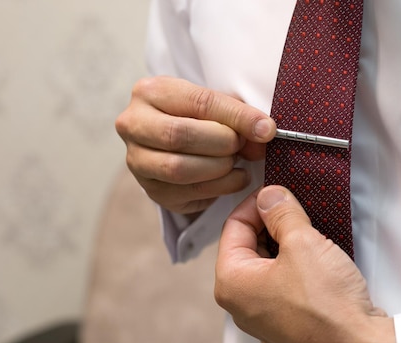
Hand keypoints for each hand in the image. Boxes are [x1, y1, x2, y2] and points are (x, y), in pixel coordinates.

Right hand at [115, 76, 276, 215]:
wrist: (176, 141)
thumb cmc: (199, 118)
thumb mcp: (215, 106)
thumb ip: (237, 116)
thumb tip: (264, 132)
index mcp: (150, 91)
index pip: (198, 102)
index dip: (237, 117)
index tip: (266, 129)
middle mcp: (133, 125)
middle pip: (180, 136)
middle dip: (222, 143)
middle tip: (242, 146)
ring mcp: (137, 160)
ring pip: (179, 169)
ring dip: (219, 168)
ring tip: (236, 162)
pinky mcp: (150, 190)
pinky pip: (186, 193)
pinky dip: (219, 188)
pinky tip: (233, 178)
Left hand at [215, 186, 399, 342]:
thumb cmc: (326, 301)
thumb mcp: (302, 242)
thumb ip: (281, 212)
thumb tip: (268, 196)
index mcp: (231, 283)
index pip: (234, 227)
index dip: (257, 203)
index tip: (279, 192)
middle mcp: (240, 306)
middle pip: (248, 248)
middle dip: (272, 226)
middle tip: (299, 211)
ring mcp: (263, 322)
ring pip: (267, 269)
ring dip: (286, 249)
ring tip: (310, 236)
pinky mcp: (286, 329)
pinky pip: (282, 291)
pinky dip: (295, 276)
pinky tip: (313, 269)